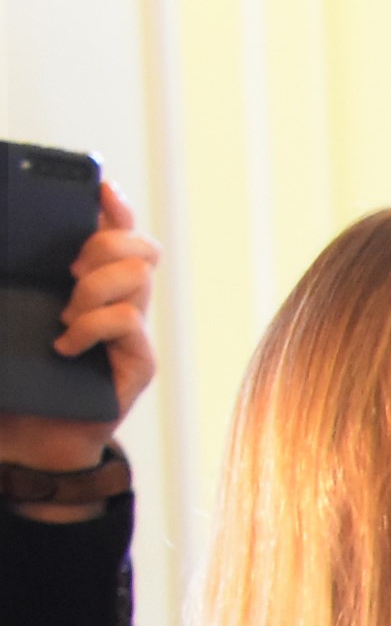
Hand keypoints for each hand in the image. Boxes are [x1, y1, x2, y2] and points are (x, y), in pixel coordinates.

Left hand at [2, 180, 157, 474]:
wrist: (24, 441)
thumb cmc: (12, 382)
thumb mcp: (1, 323)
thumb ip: (4, 289)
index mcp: (88, 284)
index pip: (115, 230)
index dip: (114, 204)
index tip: (99, 184)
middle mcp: (117, 304)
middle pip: (143, 248)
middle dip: (110, 242)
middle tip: (71, 266)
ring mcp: (130, 334)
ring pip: (140, 281)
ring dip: (98, 287)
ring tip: (65, 312)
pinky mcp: (135, 366)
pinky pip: (130, 326)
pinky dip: (95, 326)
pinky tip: (65, 343)